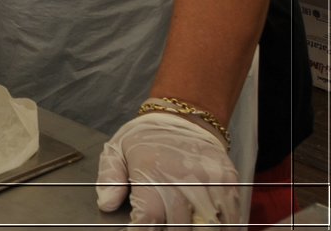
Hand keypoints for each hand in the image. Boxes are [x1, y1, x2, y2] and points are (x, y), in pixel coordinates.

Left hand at [95, 112, 240, 224]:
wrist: (184, 116)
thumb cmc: (147, 137)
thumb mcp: (117, 149)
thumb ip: (109, 177)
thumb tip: (106, 204)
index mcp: (149, 171)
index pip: (148, 217)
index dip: (143, 230)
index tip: (139, 230)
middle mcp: (180, 177)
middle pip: (179, 226)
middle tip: (163, 226)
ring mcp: (208, 180)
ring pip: (207, 224)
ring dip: (196, 230)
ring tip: (185, 225)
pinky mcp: (228, 181)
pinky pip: (230, 215)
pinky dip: (222, 225)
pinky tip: (206, 224)